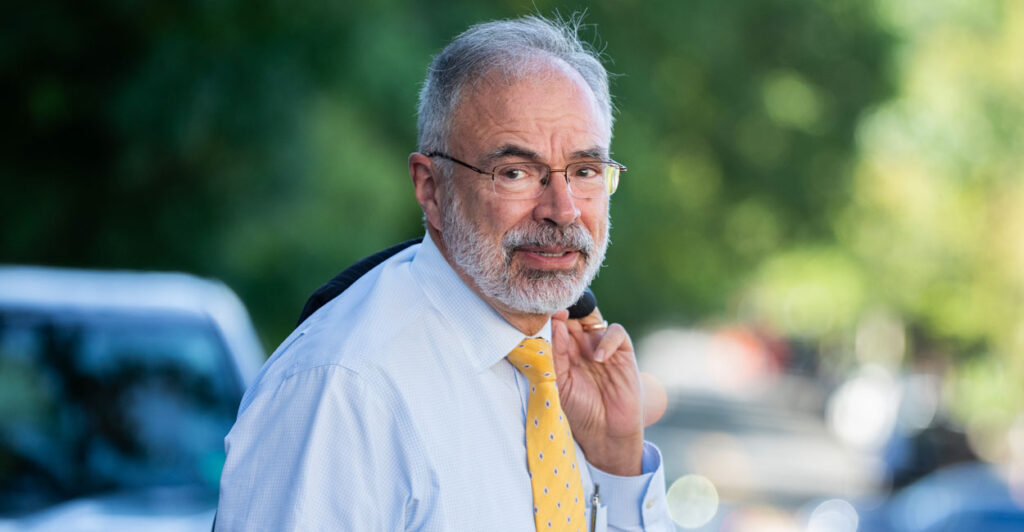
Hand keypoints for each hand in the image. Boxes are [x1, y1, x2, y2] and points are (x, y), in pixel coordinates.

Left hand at [551, 308, 643, 475]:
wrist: (605, 432)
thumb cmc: (579, 409)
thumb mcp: (559, 382)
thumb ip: (556, 354)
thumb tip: (556, 325)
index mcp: (563, 351)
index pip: (556, 324)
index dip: (550, 316)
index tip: (540, 314)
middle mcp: (581, 345)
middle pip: (574, 315)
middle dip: (566, 310)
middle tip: (557, 311)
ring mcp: (601, 346)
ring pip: (593, 317)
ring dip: (583, 318)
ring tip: (572, 329)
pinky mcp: (622, 352)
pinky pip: (615, 332)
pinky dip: (607, 340)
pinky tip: (598, 358)